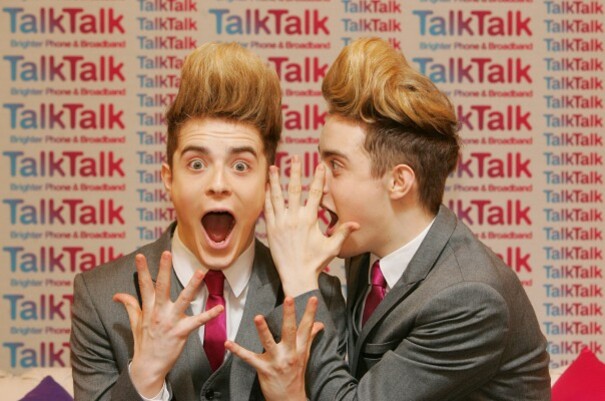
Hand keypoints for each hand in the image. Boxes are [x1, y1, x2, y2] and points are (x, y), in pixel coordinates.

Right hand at [113, 251, 223, 397]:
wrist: (148, 366)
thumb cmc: (144, 342)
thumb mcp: (134, 323)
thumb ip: (130, 305)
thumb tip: (117, 295)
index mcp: (148, 309)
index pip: (144, 286)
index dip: (142, 270)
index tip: (140, 256)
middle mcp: (158, 312)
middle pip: (161, 287)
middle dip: (164, 270)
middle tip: (166, 253)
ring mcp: (170, 321)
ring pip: (183, 299)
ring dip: (192, 285)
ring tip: (200, 272)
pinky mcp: (181, 332)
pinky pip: (197, 321)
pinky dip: (209, 315)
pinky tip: (219, 308)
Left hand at [225, 296, 323, 400]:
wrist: (290, 399)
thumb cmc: (296, 375)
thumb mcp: (304, 355)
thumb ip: (309, 337)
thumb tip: (319, 324)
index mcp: (299, 349)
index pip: (306, 328)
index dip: (310, 313)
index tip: (313, 298)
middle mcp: (290, 354)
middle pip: (290, 331)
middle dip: (289, 314)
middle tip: (289, 298)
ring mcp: (277, 362)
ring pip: (269, 342)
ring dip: (263, 330)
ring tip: (258, 317)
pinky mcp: (264, 369)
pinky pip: (249, 358)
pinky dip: (238, 350)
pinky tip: (228, 343)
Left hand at [265, 156, 358, 295]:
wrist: (296, 275)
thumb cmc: (315, 262)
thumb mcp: (332, 247)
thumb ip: (342, 232)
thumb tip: (356, 223)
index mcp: (310, 219)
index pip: (315, 193)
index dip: (318, 178)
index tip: (320, 165)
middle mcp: (294, 218)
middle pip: (294, 189)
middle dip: (295, 172)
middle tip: (294, 158)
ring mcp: (281, 223)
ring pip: (277, 196)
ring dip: (275, 180)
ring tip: (273, 167)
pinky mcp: (271, 229)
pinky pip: (268, 208)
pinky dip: (267, 196)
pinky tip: (266, 187)